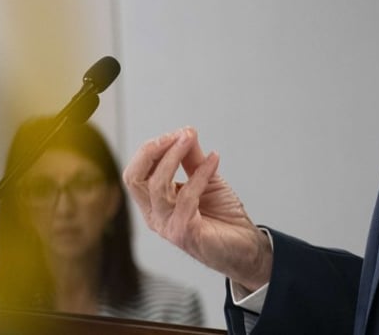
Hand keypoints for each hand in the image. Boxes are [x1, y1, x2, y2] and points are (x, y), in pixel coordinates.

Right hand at [123, 127, 272, 290]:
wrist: (245, 245)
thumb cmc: (222, 216)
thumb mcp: (205, 179)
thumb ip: (192, 158)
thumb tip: (186, 132)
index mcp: (154, 203)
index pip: (136, 172)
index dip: (152, 149)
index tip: (177, 133)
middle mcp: (155, 216)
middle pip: (134, 179)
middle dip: (153, 151)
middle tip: (177, 135)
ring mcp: (167, 226)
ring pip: (157, 186)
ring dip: (174, 157)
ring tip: (191, 140)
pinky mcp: (184, 232)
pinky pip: (186, 197)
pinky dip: (200, 174)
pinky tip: (214, 161)